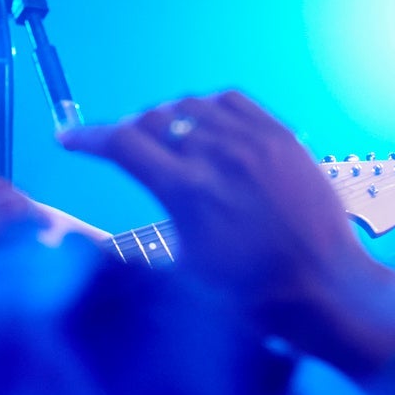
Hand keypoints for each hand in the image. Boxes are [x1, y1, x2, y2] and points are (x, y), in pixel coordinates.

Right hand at [61, 91, 394, 380]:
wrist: (325, 289)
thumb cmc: (252, 295)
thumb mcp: (183, 272)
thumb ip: (144, 237)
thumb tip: (95, 238)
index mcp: (187, 191)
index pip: (122, 144)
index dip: (88, 137)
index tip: (70, 139)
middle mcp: (217, 155)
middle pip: (154, 119)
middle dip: (130, 132)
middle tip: (125, 148)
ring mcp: (253, 141)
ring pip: (192, 104)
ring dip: (168, 117)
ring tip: (165, 137)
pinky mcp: (281, 137)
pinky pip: (234, 99)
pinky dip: (209, 105)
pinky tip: (206, 122)